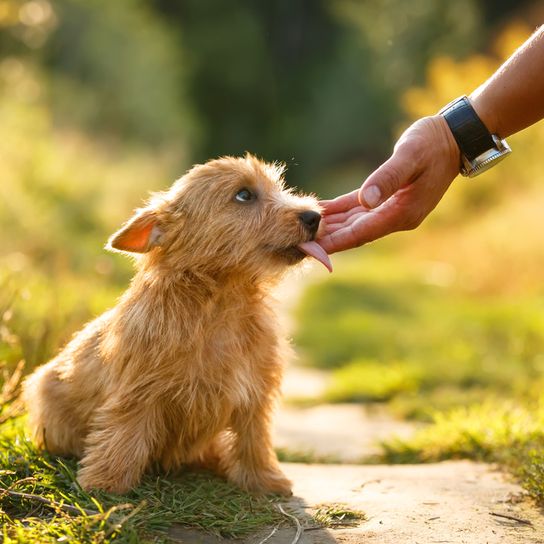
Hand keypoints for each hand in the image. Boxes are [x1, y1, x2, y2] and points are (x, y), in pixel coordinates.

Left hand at [317, 115, 460, 253]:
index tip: (312, 249)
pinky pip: (358, 209)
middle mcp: (395, 217)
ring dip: (330, 227)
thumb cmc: (433, 144)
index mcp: (401, 213)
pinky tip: (321, 211)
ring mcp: (391, 209)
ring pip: (353, 223)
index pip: (360, 234)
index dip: (334, 242)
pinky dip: (339, 211)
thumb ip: (388, 178)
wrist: (454, 138)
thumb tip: (367, 200)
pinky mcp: (386, 198)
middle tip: (298, 245)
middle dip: (327, 240)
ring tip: (304, 231)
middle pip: (354, 234)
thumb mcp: (410, 156)